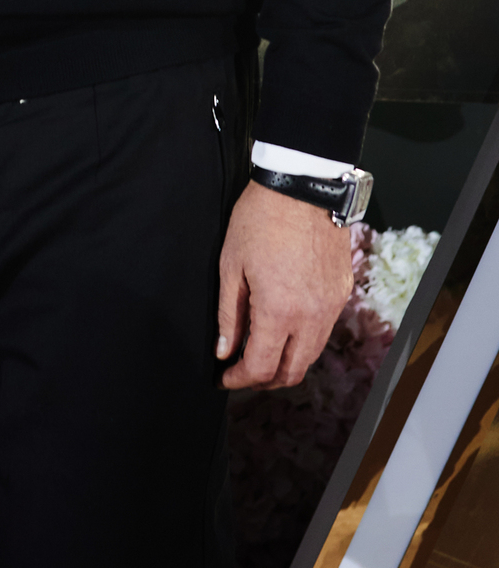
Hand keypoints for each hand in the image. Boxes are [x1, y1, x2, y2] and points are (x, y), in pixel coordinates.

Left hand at [215, 180, 353, 389]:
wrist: (303, 186)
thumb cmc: (260, 219)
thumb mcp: (231, 265)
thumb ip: (228, 315)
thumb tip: (224, 351)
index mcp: (280, 311)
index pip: (262, 367)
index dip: (239, 380)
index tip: (224, 378)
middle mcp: (312, 316)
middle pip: (292, 372)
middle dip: (264, 380)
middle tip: (242, 372)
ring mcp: (331, 305)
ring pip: (311, 354)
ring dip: (286, 362)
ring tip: (261, 353)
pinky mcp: (342, 292)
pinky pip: (324, 330)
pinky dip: (303, 339)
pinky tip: (284, 327)